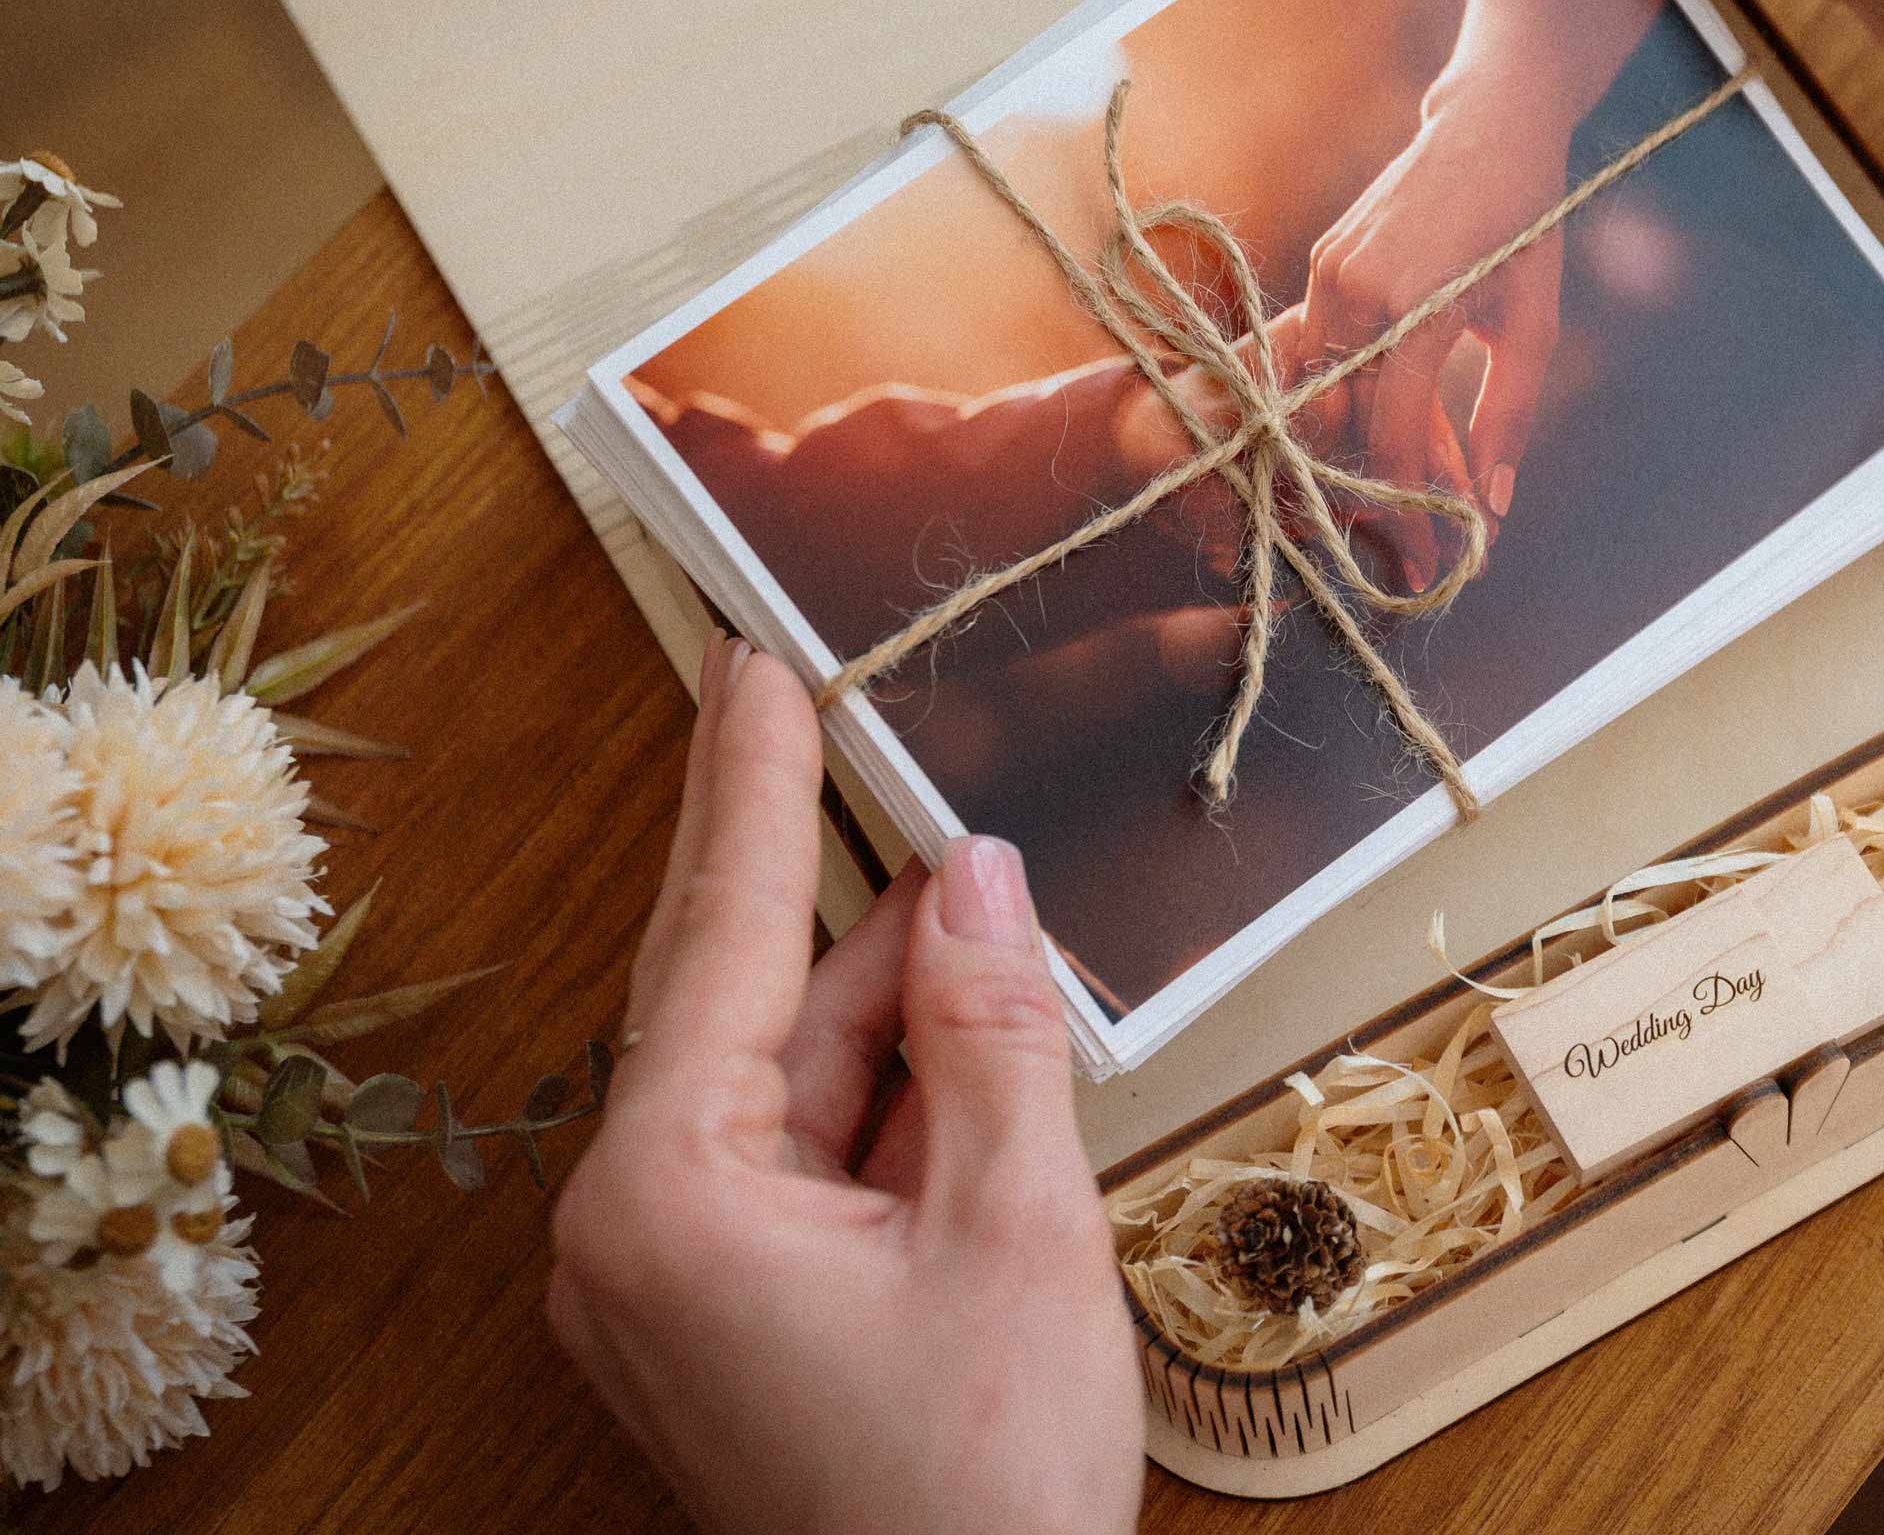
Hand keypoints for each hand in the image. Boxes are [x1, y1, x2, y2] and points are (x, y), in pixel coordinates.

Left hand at [548, 640, 1141, 1534]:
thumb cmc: (976, 1496)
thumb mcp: (1016, 1230)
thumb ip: (988, 1033)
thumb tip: (977, 877)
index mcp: (667, 1200)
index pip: (721, 941)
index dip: (753, 788)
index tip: (753, 666)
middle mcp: (633, 1230)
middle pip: (745, 998)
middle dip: (822, 875)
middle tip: (823, 717)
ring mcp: (672, 1276)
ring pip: (789, 1074)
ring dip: (893, 1001)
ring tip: (993, 921)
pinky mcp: (722, 1309)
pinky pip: (801, 1149)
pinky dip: (888, 1089)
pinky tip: (967, 1033)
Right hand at [1297, 93, 1554, 590]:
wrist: (1487, 128)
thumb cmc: (1527, 226)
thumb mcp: (1535, 325)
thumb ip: (1508, 417)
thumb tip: (1493, 507)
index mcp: (1415, 306)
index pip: (1393, 434)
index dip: (1409, 507)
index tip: (1433, 558)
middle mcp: (1355, 292)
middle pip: (1346, 425)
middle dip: (1376, 492)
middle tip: (1416, 539)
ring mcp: (1327, 276)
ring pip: (1321, 397)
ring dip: (1356, 450)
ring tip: (1403, 488)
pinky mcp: (1319, 267)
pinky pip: (1319, 357)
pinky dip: (1347, 402)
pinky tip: (1384, 427)